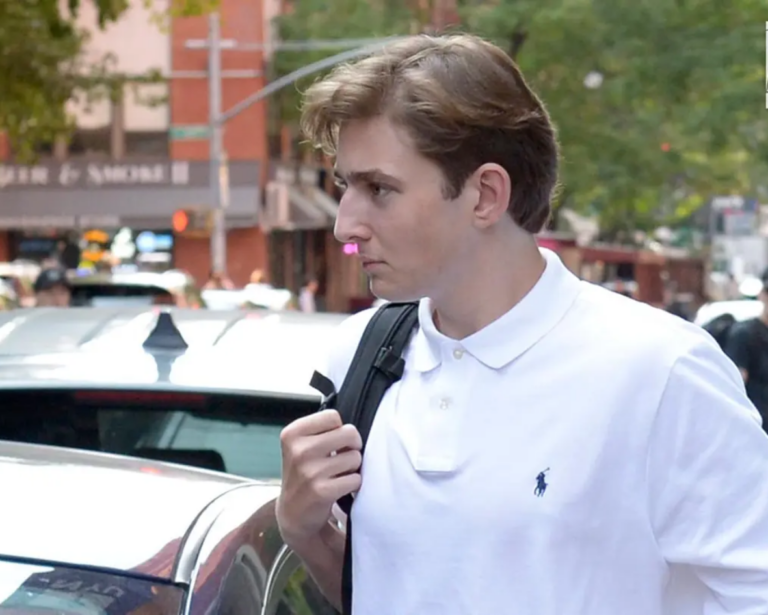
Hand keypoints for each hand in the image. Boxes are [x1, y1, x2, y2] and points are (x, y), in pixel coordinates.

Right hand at [276, 409, 362, 546]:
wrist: (293, 511)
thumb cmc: (304, 471)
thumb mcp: (300, 445)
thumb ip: (322, 431)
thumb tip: (352, 430)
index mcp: (292, 433)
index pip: (333, 416)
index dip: (339, 429)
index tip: (332, 442)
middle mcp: (298, 450)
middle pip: (349, 432)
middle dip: (352, 446)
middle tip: (341, 458)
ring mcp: (309, 471)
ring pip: (355, 457)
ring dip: (352, 467)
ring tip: (337, 475)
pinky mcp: (322, 491)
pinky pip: (356, 479)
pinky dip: (353, 484)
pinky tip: (339, 488)